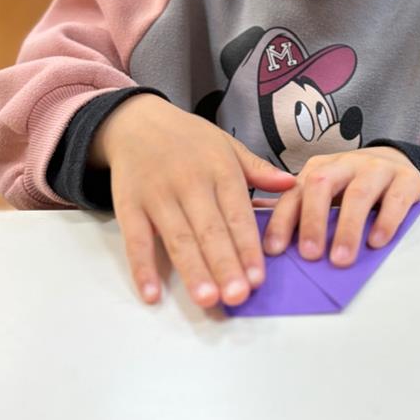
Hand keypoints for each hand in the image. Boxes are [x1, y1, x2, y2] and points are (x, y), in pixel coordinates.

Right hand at [91, 95, 294, 308]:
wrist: (137, 121)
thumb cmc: (188, 139)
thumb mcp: (226, 145)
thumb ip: (257, 169)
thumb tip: (291, 184)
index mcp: (219, 169)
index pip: (237, 214)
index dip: (248, 247)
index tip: (258, 278)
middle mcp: (190, 183)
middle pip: (209, 230)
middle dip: (225, 264)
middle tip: (237, 295)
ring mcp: (157, 195)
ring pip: (177, 238)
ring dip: (192, 270)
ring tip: (207, 299)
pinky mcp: (128, 205)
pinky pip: (136, 240)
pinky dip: (142, 268)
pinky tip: (152, 294)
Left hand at [262, 147, 419, 266]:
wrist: (397, 163)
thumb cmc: (352, 186)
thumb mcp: (324, 192)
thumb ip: (297, 208)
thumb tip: (256, 228)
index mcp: (319, 169)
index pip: (294, 193)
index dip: (283, 220)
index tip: (274, 250)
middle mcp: (345, 164)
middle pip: (322, 185)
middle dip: (313, 220)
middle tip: (310, 254)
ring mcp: (376, 169)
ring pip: (359, 193)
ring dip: (348, 227)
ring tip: (341, 258)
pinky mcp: (406, 179)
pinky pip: (395, 199)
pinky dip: (385, 221)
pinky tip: (376, 242)